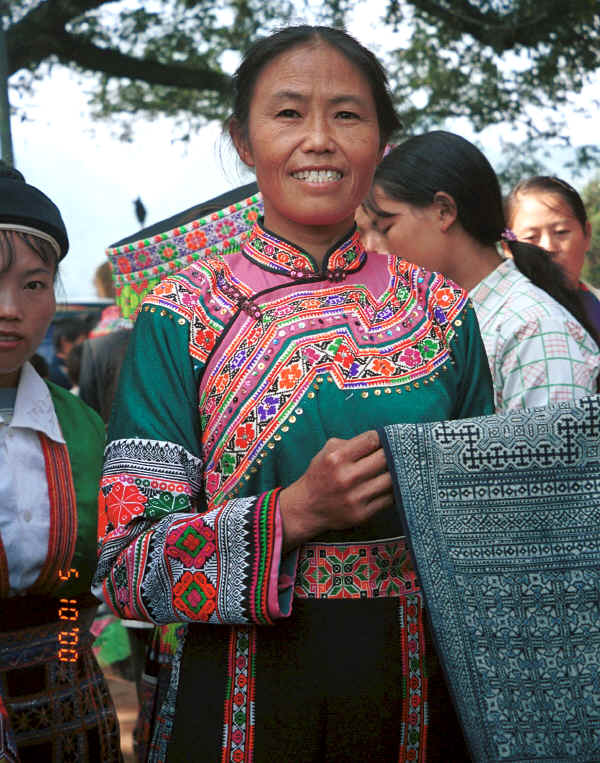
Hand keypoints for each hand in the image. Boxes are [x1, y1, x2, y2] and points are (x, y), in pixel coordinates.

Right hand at [279, 430, 392, 550]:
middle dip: (393, 453)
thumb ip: (351, 443)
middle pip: (385, 458)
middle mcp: (346, 477)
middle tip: (398, 452)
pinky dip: (393, 491)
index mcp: (336, 458)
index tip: (387, 438)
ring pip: (391, 480)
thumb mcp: (327, 452)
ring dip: (397, 473)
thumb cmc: (320, 475)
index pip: (371, 440)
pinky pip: (389, 499)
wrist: (307, 508)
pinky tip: (392, 486)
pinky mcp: (362, 514)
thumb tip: (379, 439)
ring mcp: (355, 497)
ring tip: (399, 468)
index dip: (383, 437)